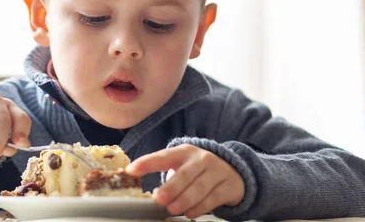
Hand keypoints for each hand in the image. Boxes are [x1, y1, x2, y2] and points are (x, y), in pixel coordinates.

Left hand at [126, 144, 244, 218]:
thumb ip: (164, 171)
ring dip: (184, 200)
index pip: (163, 156)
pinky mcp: (227, 186)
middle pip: (184, 174)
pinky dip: (199, 208)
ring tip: (172, 209)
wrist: (233, 171)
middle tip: (159, 199)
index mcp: (183, 152)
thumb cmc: (197, 170)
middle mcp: (200, 159)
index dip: (147, 163)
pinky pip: (212, 198)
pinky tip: (190, 213)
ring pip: (198, 188)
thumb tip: (139, 183)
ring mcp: (216, 171)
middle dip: (171, 187)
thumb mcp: (182, 164)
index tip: (131, 170)